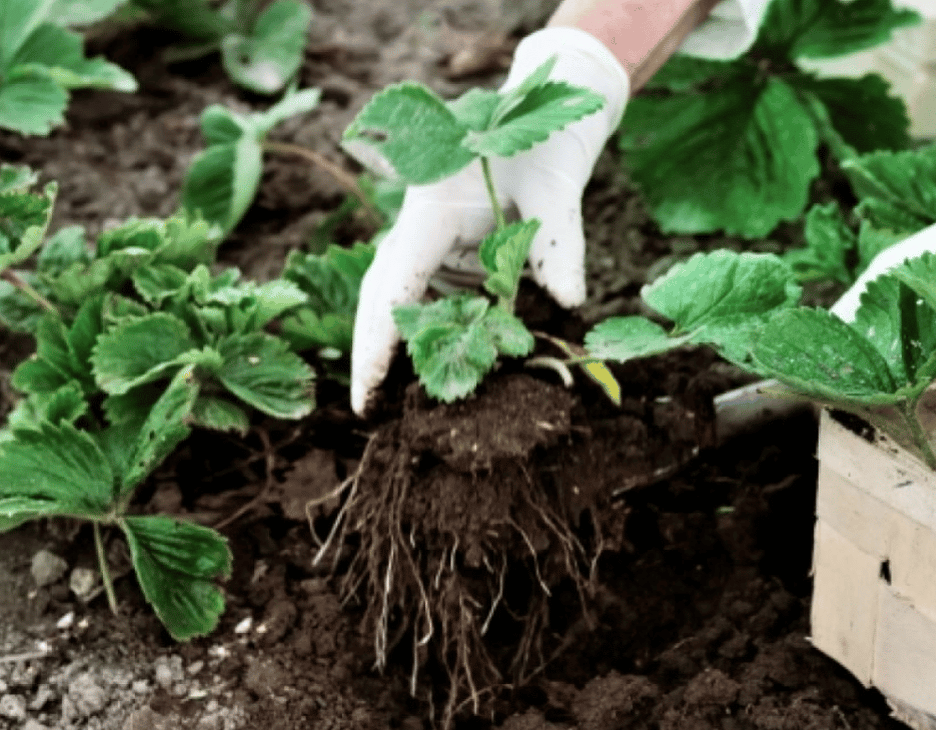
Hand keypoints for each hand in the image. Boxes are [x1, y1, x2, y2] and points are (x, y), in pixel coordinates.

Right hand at [350, 28, 628, 415]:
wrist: (545, 115)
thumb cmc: (545, 146)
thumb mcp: (558, 191)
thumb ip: (560, 247)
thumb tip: (570, 303)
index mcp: (432, 209)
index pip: (395, 282)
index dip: (380, 338)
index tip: (370, 384)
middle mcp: (420, 227)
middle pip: (383, 295)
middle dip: (372, 351)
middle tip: (364, 407)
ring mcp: (431, 240)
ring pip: (401, 299)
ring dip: (398, 346)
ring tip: (391, 402)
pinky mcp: (450, 250)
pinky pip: (432, 296)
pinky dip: (432, 331)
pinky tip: (439, 368)